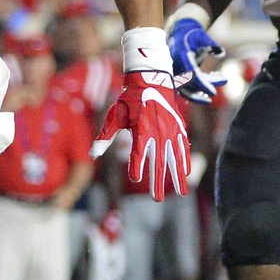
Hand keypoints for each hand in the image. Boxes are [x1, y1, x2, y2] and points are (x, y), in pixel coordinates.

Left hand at [92, 72, 189, 200]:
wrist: (151, 81)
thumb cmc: (129, 101)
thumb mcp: (114, 116)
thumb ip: (104, 137)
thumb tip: (93, 155)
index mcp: (142, 128)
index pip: (138, 151)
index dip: (136, 165)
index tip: (134, 178)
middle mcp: (159, 131)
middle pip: (159, 161)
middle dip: (158, 181)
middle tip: (156, 199)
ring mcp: (171, 130)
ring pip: (175, 158)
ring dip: (178, 176)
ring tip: (181, 193)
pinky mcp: (179, 128)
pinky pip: (184, 148)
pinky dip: (186, 161)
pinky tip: (187, 174)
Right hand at [166, 14, 224, 103]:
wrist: (181, 32)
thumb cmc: (193, 35)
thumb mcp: (202, 37)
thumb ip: (212, 44)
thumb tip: (221, 53)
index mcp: (182, 57)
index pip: (193, 75)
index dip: (203, 85)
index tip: (213, 93)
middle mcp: (176, 66)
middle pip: (186, 86)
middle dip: (199, 94)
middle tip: (213, 95)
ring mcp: (177, 71)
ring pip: (186, 88)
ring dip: (198, 93)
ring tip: (212, 95)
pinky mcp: (180, 74)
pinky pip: (187, 85)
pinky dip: (198, 87)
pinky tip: (211, 83)